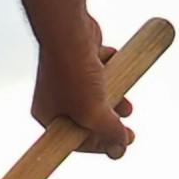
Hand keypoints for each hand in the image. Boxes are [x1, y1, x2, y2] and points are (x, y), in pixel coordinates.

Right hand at [33, 14, 133, 157]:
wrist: (69, 30)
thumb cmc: (74, 73)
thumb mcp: (94, 113)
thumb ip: (109, 132)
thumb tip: (121, 149)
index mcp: (49, 115)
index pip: (75, 140)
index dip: (101, 145)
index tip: (122, 144)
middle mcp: (55, 97)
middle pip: (88, 119)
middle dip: (111, 122)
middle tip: (130, 130)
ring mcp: (67, 77)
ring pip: (97, 95)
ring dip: (115, 99)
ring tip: (128, 105)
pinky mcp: (80, 58)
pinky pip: (100, 70)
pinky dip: (111, 69)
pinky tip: (114, 63)